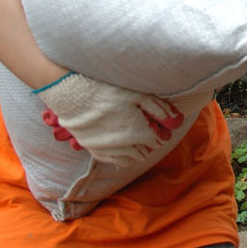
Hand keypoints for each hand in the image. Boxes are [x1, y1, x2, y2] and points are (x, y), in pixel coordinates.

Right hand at [35, 72, 184, 166]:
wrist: (69, 90)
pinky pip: (108, 159)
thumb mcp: (138, 94)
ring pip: (126, 159)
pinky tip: (117, 143)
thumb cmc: (106, 88)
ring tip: (132, 134)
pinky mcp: (89, 147)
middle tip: (146, 127)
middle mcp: (121, 146)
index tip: (157, 122)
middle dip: (147, 142)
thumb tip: (177, 122)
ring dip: (133, 150)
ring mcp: (103, 149)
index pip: (157, 140)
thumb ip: (159, 110)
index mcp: (136, 134)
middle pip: (143, 152)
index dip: (159, 131)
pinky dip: (117, 155)